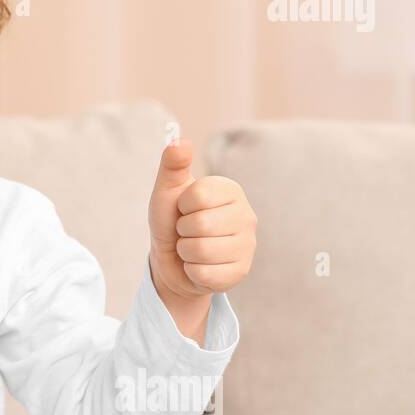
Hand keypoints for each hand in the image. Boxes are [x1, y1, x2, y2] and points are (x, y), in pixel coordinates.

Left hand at [147, 138, 256, 297]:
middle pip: (200, 224)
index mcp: (231, 190)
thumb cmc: (171, 219)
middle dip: (182, 231)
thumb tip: (179, 141)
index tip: (185, 209)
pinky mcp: (241, 272)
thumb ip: (172, 165)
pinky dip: (192, 271)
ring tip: (192, 248)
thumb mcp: (167, 190)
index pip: (198, 194)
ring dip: (185, 252)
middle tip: (187, 231)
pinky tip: (199, 265)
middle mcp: (247, 215)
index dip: (181, 205)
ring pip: (201, 251)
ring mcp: (248, 246)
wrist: (171, 259)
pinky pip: (205, 274)